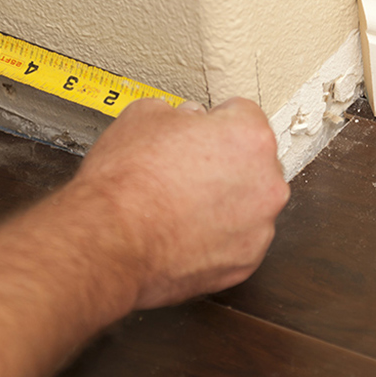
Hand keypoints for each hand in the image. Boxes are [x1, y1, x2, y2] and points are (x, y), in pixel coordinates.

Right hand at [75, 97, 289, 308]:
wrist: (109, 240)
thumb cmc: (126, 181)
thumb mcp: (143, 115)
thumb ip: (179, 112)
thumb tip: (184, 121)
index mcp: (249, 137)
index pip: (244, 115)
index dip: (213, 121)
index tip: (197, 132)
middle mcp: (266, 183)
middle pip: (252, 162)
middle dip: (224, 162)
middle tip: (184, 168)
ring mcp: (259, 228)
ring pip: (246, 205)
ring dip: (222, 201)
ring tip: (179, 203)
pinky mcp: (244, 264)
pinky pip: (235, 240)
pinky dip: (215, 236)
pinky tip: (182, 230)